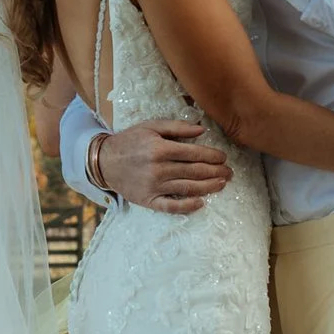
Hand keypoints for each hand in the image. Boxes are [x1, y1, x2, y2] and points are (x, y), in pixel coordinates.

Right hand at [97, 117, 231, 214]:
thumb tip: (202, 129)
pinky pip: (171, 207)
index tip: (223, 157)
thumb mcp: (151, 126)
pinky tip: (201, 203)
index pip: (195, 153)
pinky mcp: (149, 200)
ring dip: (209, 187)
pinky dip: (187, 206)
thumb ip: (177, 127)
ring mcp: (154, 186)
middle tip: (229, 172)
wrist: (104, 161)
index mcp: (161, 149)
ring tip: (222, 184)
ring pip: (188, 189)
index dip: (213, 156)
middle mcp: (159, 169)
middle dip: (216, 172)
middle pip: (195, 172)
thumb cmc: (130, 141)